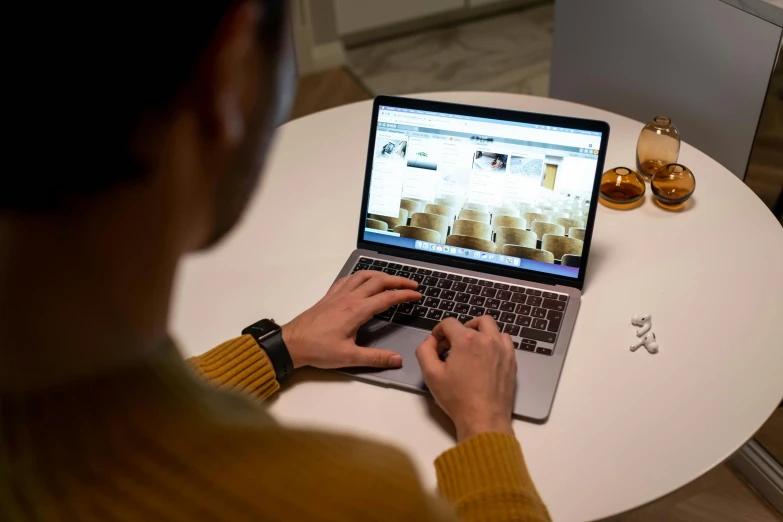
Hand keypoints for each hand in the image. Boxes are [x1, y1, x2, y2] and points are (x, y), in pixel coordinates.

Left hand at [281, 270, 420, 369]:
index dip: (404, 295)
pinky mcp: (329, 296)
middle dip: (398, 280)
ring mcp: (338, 295)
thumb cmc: (318, 349)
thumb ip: (375, 358)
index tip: (417, 295)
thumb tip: (397, 359)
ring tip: (392, 279)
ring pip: (363, 276)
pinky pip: (348, 279)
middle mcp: (349, 298)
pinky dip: (361, 276)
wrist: (292, 343)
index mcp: (357, 310)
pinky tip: (364, 280)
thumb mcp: (349, 357)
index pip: (387, 298)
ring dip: (381, 274)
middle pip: (378, 281)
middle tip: (412, 285)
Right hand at [416, 316, 516, 441]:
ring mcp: (503, 349)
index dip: (438, 331)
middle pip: (475, 321)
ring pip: (493, 328)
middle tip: (453, 345)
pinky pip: (505, 341)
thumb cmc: (457, 398)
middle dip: (461, 329)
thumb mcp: (430, 374)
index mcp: (466, 340)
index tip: (436, 345)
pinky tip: (486, 356)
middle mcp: (487, 339)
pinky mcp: (512, 361)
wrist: (484, 419)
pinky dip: (494, 342)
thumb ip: (424, 351)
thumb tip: (430, 341)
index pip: (449, 323)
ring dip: (480, 332)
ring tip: (471, 348)